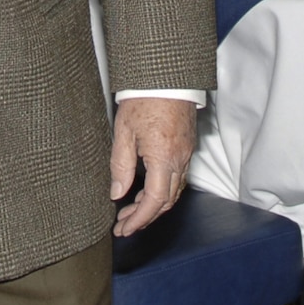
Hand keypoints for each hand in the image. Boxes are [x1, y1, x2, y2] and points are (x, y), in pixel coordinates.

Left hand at [109, 96, 197, 236]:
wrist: (166, 76)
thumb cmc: (144, 98)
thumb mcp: (124, 132)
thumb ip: (121, 166)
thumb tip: (117, 193)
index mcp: (164, 157)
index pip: (155, 201)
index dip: (140, 219)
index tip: (125, 228)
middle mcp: (180, 159)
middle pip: (166, 201)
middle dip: (145, 217)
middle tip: (124, 224)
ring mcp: (186, 153)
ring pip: (174, 191)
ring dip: (154, 205)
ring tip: (130, 211)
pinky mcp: (187, 145)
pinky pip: (178, 177)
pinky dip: (163, 190)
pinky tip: (147, 190)